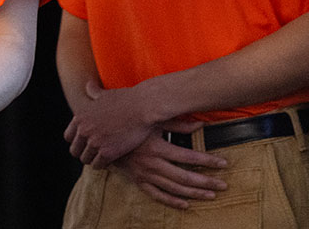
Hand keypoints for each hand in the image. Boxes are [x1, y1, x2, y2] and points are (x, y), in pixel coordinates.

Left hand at [65, 79, 168, 165]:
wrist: (144, 107)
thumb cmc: (127, 99)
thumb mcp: (105, 94)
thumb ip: (93, 93)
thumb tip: (88, 85)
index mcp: (80, 117)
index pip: (68, 137)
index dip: (77, 142)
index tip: (85, 144)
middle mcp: (83, 130)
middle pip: (74, 151)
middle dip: (83, 153)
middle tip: (94, 154)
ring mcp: (94, 142)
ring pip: (86, 159)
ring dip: (93, 160)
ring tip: (102, 159)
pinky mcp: (107, 152)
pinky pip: (98, 165)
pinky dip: (103, 164)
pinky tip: (110, 161)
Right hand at [111, 132, 227, 209]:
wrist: (103, 136)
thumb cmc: (129, 125)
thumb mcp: (152, 121)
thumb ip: (177, 123)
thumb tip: (200, 123)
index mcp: (157, 147)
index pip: (189, 157)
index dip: (208, 161)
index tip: (223, 163)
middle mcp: (152, 163)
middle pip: (185, 178)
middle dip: (207, 182)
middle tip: (223, 184)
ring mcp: (145, 174)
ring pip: (174, 189)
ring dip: (195, 194)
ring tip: (212, 195)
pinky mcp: (138, 181)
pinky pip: (157, 195)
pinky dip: (172, 201)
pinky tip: (186, 204)